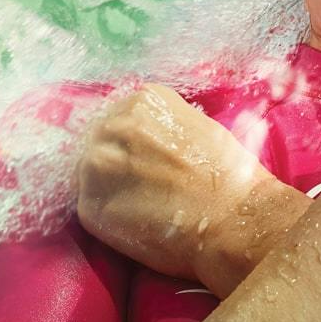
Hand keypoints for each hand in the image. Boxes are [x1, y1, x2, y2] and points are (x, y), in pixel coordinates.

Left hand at [76, 83, 273, 286]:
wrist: (231, 218)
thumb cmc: (228, 174)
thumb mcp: (197, 126)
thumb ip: (161, 126)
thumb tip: (146, 138)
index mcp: (144, 100)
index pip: (120, 116)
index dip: (131, 141)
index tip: (145, 158)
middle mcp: (114, 125)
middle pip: (99, 140)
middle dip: (115, 161)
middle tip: (141, 185)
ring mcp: (97, 165)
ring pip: (88, 173)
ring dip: (107, 187)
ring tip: (138, 204)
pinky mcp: (90, 206)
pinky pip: (89, 207)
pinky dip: (107, 216)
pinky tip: (134, 221)